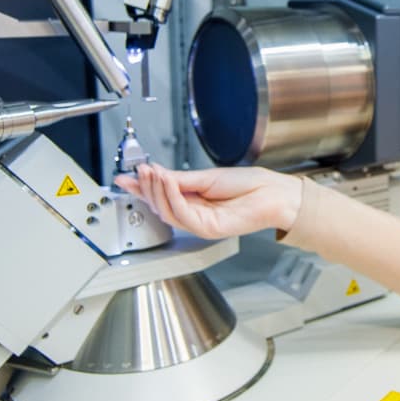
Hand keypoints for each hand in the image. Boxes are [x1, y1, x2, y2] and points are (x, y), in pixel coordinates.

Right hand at [114, 164, 303, 239]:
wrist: (272, 194)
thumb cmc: (249, 185)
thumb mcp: (206, 177)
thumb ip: (179, 179)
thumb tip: (155, 173)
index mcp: (193, 201)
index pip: (161, 197)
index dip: (142, 187)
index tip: (127, 177)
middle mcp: (194, 215)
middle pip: (160, 206)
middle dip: (146, 188)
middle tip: (140, 172)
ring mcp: (200, 224)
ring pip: (168, 212)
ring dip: (157, 190)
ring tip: (152, 173)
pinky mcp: (208, 228)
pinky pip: (183, 214)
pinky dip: (172, 197)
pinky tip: (168, 183)